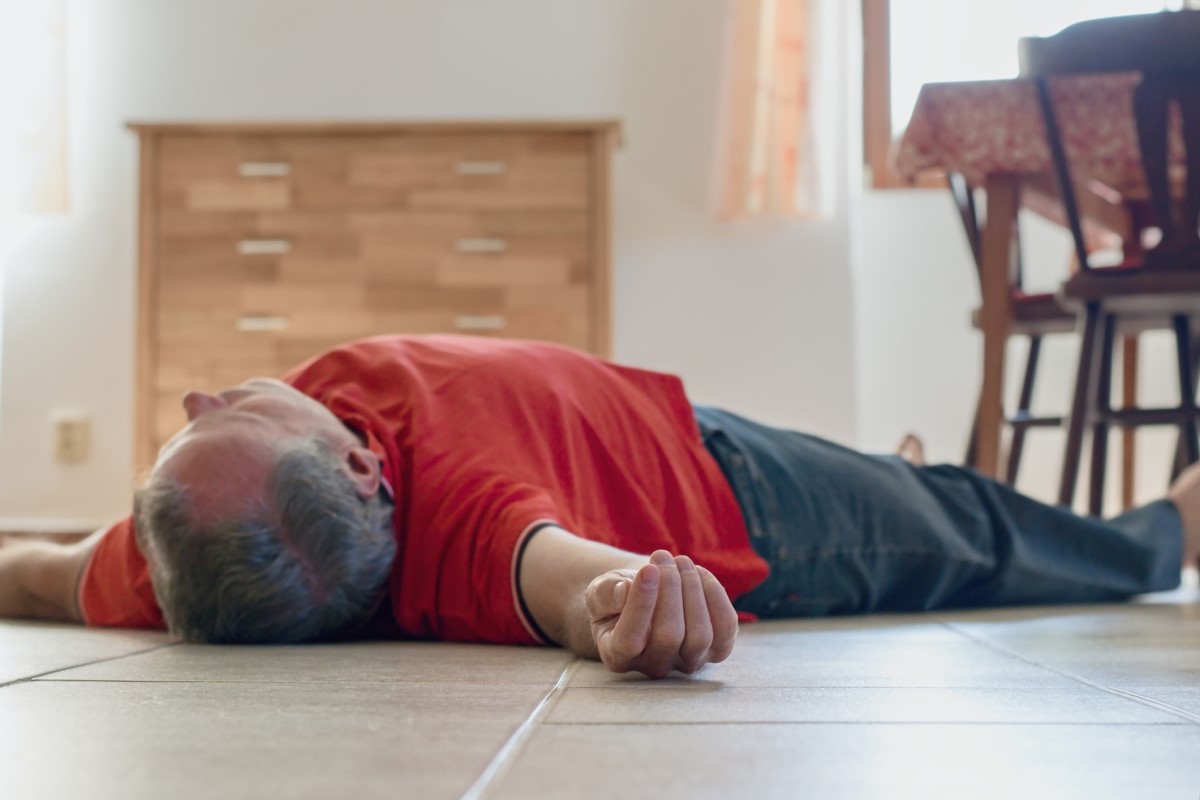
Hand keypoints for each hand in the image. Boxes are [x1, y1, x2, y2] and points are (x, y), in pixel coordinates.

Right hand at [584, 550, 738, 677]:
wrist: (645, 596)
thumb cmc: (617, 594)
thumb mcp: (601, 590)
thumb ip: (605, 593)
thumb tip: (624, 591)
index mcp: (618, 656)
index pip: (629, 641)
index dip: (640, 604)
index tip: (647, 569)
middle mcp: (654, 666)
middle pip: (669, 636)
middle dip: (669, 588)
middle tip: (661, 556)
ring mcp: (687, 661)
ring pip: (700, 635)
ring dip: (692, 589)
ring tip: (680, 561)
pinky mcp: (714, 649)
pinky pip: (725, 629)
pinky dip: (716, 596)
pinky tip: (699, 574)